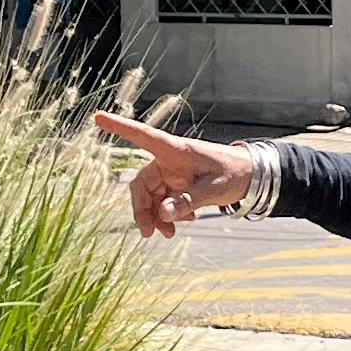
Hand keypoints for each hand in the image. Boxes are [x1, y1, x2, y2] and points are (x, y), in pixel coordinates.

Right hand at [92, 110, 259, 236]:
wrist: (252, 176)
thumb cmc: (235, 173)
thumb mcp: (214, 188)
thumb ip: (188, 200)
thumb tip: (162, 214)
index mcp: (175, 150)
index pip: (143, 136)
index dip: (120, 127)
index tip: (98, 117)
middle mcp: (168, 160)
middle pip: (141, 184)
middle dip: (142, 209)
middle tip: (149, 234)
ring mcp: (172, 174)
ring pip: (151, 197)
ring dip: (156, 216)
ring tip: (170, 233)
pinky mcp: (177, 185)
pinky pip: (163, 202)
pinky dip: (169, 214)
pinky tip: (186, 220)